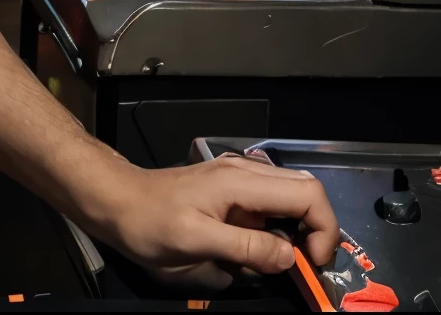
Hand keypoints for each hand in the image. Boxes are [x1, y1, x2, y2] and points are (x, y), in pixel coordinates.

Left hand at [70, 150, 338, 290]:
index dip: (324, 230)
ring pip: (292, 199)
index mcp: (242, 181)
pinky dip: (275, 231)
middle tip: (302, 266)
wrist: (116, 201)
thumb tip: (290, 257)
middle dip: (316, 231)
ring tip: (275, 262)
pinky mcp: (232, 190)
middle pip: (308, 192)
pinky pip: (270, 207)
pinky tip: (255, 251)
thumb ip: (245, 248)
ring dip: (295, 233)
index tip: (312, 263)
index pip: (309, 194)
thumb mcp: (195, 241)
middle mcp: (247, 173)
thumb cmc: (150, 222)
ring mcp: (240, 179)